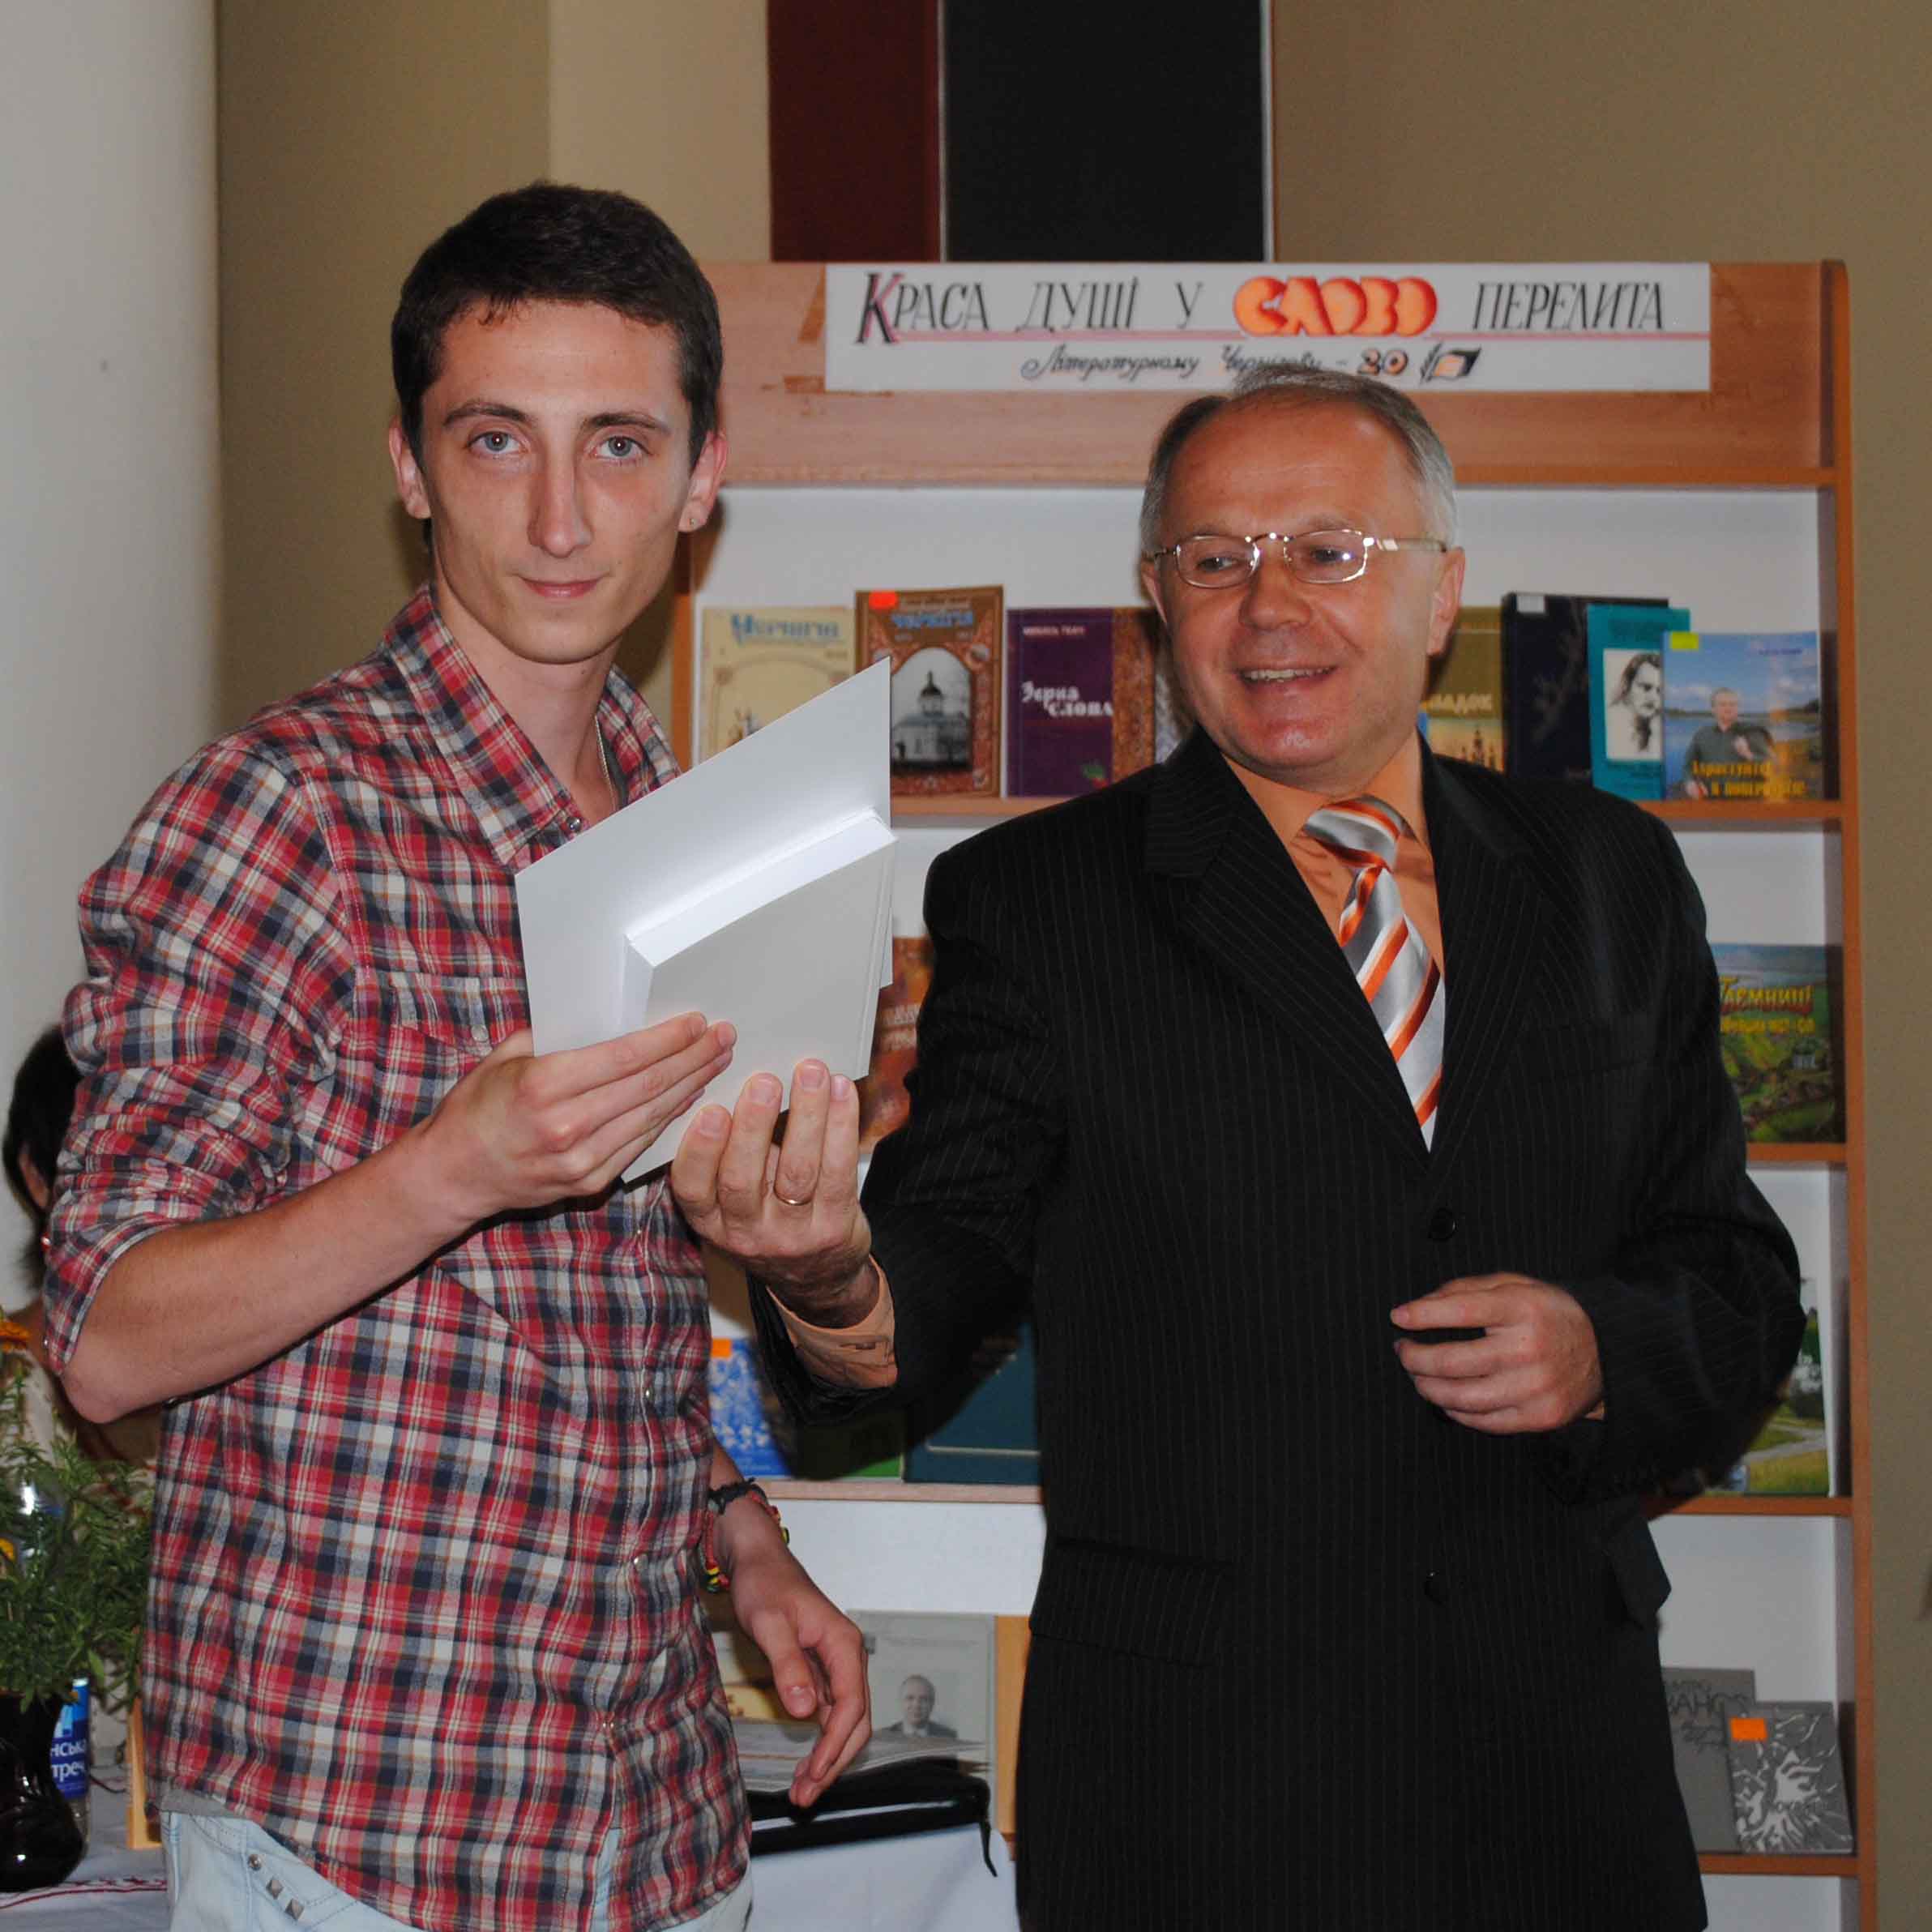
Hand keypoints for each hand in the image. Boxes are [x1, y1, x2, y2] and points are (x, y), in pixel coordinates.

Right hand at [417, 1015, 734, 1225]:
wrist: (453, 1175)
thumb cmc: (476, 1108)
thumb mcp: (504, 1056)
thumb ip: (553, 1035)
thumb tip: (604, 1011)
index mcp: (544, 1085)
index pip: (625, 1057)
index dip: (669, 1039)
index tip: (697, 1022)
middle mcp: (567, 1125)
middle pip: (648, 1085)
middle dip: (693, 1058)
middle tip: (724, 1037)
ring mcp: (581, 1159)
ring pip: (652, 1116)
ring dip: (692, 1086)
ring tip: (717, 1061)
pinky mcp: (590, 1181)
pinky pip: (642, 1144)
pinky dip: (670, 1117)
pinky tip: (690, 1097)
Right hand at [671, 1061, 874, 1319]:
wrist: (817, 1278)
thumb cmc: (769, 1218)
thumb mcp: (734, 1202)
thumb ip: (732, 1155)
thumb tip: (742, 1082)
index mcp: (711, 1220)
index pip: (692, 1189)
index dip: (699, 1151)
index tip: (711, 1110)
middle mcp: (746, 1233)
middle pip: (743, 1179)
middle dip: (753, 1126)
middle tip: (763, 1082)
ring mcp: (792, 1234)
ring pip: (797, 1171)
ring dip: (806, 1115)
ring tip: (810, 1073)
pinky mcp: (833, 1228)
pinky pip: (838, 1171)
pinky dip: (841, 1126)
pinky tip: (841, 1092)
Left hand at [723, 1520, 871, 1806]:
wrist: (757, 1560)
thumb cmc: (764, 1585)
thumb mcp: (770, 1623)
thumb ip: (788, 1666)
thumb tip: (806, 1713)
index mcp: (843, 1644)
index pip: (851, 1706)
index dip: (834, 1746)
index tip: (812, 1775)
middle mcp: (848, 1657)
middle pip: (855, 1721)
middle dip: (834, 1762)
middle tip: (805, 1797)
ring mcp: (836, 1665)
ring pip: (844, 1721)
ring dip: (828, 1757)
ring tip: (802, 1791)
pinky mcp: (820, 1670)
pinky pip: (829, 1713)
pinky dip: (819, 1741)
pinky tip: (803, 1762)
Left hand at [1392, 1273, 1604, 1432]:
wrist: (1607, 1352)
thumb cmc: (1549, 1314)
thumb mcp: (1516, 1286)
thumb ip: (1467, 1290)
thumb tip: (1418, 1306)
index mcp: (1522, 1309)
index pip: (1461, 1310)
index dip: (1422, 1314)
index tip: (1398, 1316)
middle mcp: (1529, 1349)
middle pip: (1452, 1361)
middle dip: (1414, 1357)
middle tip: (1403, 1350)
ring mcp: (1535, 1388)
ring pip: (1461, 1397)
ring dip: (1427, 1387)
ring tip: (1417, 1375)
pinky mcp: (1540, 1417)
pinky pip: (1483, 1421)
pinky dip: (1455, 1410)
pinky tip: (1446, 1398)